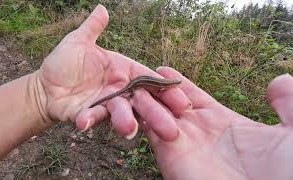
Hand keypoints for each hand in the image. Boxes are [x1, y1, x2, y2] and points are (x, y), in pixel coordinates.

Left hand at [35, 5, 189, 139]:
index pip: (148, 78)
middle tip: (171, 129)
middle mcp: (119, 88)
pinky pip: (93, 118)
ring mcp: (106, 103)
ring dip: (126, 120)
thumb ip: (92, 28)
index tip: (183, 101)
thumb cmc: (64, 62)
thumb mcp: (77, 41)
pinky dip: (90, 120)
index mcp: (122, 69)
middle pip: (142, 101)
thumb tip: (102, 8)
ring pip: (122, 113)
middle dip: (157, 114)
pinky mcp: (91, 115)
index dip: (165, 89)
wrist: (44, 85)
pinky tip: (84, 121)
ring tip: (128, 128)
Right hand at [132, 66, 292, 179]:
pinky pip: (149, 127)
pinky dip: (142, 112)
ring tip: (135, 81)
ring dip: (146, 97)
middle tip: (143, 73)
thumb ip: (287, 103)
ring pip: (155, 112)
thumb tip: (277, 82)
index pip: (194, 96)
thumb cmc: (289, 169)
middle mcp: (199, 131)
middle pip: (170, 102)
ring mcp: (183, 142)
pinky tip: (134, 96)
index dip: (178, 82)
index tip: (162, 69)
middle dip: (156, 87)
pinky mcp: (170, 154)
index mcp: (224, 121)